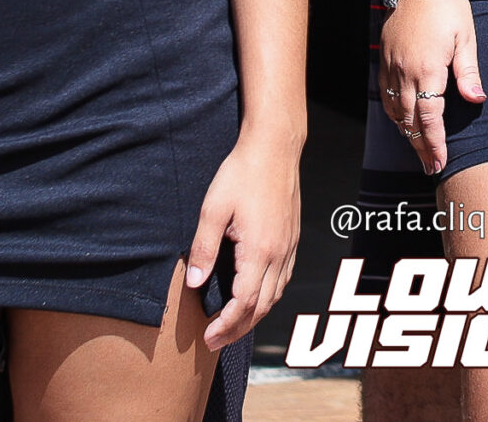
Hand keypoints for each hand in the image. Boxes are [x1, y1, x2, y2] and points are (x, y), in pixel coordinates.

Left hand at [187, 132, 301, 349]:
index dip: (227, 324)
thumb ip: (203, 249)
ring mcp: (290, 246)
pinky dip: (269, 296)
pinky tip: (256, 296)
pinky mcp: (293, 237)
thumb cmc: (242, 173)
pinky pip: (284, 278)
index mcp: (260, 250)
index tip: (209, 336)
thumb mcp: (213, 209)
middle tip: (216, 341)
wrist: (274, 147)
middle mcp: (279, 253)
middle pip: (262, 306)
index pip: (244, 302)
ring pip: (276, 295)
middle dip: (239, 328)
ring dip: (255, 315)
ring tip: (233, 325)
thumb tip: (194, 283)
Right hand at [377, 0, 483, 174]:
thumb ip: (468, 72)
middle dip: (420, 146)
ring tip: (419, 149)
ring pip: (395, 110)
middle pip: (410, 120)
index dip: (434, 143)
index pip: (429, 117)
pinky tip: (403, 120)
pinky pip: (385, 94)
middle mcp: (405, 71)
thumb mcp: (466, 38)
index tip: (439, 162)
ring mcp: (392, 65)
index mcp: (428, 69)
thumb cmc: (448, 7)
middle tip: (430, 167)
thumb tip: (476, 99)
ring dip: (406, 132)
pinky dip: (394, 112)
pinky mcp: (385, 58)